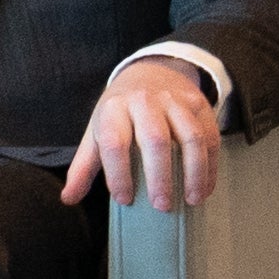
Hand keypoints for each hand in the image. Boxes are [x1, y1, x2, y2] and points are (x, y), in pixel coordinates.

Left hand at [61, 55, 220, 210]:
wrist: (151, 73)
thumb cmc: (120, 112)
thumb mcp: (96, 132)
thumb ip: (83, 167)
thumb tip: (68, 198)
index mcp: (113, 109)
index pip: (114, 143)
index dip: (118, 174)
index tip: (124, 199)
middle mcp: (144, 102)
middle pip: (154, 140)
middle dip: (159, 176)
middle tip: (161, 205)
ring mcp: (175, 102)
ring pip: (190, 138)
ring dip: (194, 172)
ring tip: (191, 199)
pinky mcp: (199, 105)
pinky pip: (210, 138)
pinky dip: (210, 167)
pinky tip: (204, 188)